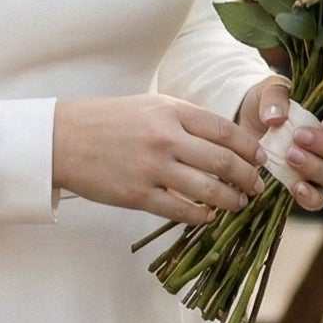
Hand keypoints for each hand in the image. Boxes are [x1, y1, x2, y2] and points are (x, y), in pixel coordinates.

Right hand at [53, 92, 266, 223]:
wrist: (62, 139)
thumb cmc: (106, 120)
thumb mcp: (149, 105)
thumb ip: (185, 118)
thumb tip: (223, 138)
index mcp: (171, 112)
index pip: (226, 131)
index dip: (251, 148)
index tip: (261, 159)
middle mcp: (166, 138)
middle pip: (224, 161)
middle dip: (248, 178)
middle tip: (256, 187)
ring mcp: (152, 168)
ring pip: (209, 189)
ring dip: (231, 200)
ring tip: (237, 204)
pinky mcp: (138, 195)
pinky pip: (181, 210)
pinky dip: (201, 216)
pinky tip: (207, 216)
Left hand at [235, 76, 322, 211]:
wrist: (247, 124)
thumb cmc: (270, 103)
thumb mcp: (270, 90)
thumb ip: (275, 98)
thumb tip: (275, 118)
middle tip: (300, 137)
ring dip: (315, 166)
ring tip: (290, 155)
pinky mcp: (307, 186)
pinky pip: (318, 199)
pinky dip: (310, 196)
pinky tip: (296, 187)